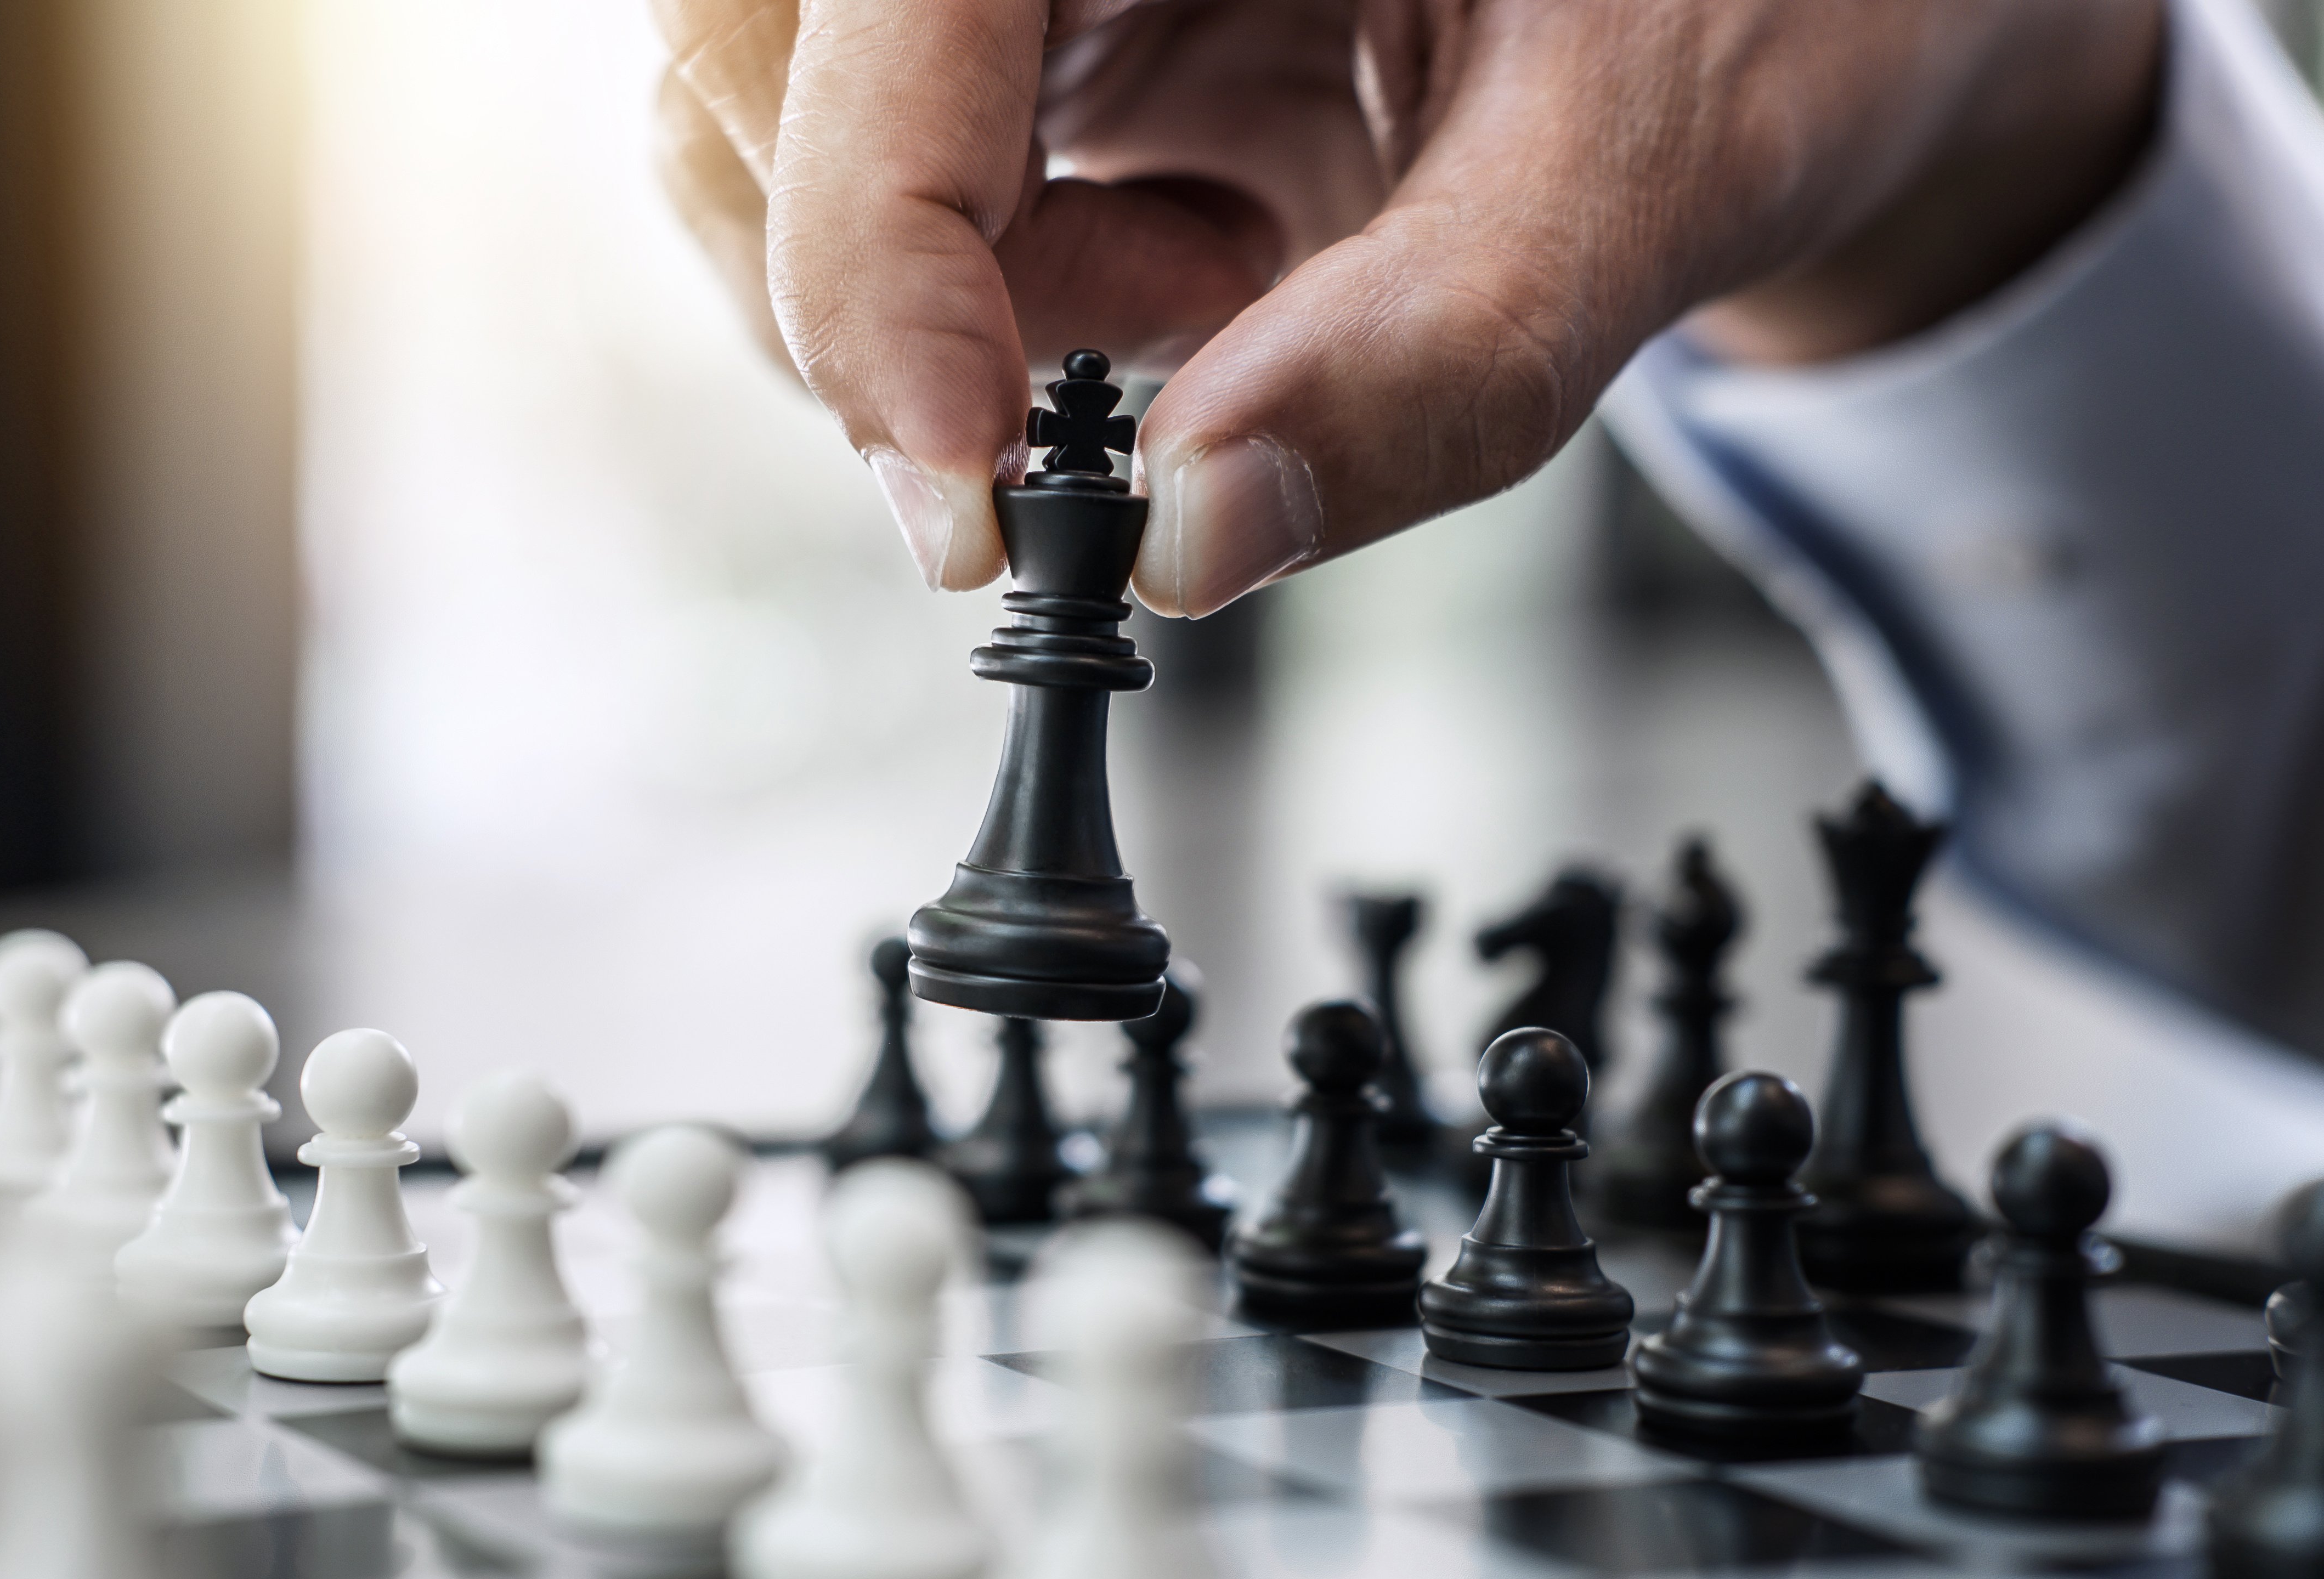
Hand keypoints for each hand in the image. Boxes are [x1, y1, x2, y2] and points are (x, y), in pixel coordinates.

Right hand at [655, 0, 2162, 614]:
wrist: (1801, 2)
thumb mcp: (1649, 160)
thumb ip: (1440, 355)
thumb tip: (1197, 545)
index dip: (873, 243)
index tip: (971, 489)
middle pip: (756, 67)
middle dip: (878, 290)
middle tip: (1103, 396)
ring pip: (783, 149)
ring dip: (950, 314)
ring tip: (1211, 294)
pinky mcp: (1049, 57)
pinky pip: (904, 209)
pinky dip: (1004, 320)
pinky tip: (1195, 281)